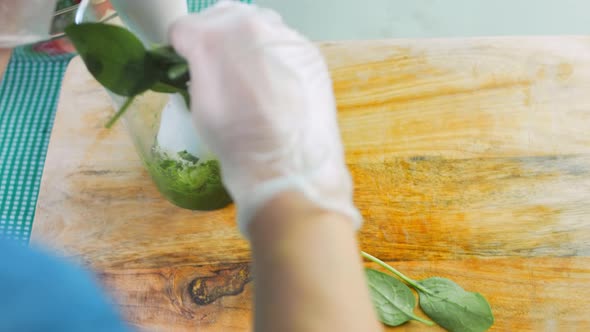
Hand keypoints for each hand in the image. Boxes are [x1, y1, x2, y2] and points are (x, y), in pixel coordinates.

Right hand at [170, 1, 360, 235]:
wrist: (289, 168)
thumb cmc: (238, 143)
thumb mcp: (199, 106)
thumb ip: (196, 70)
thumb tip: (200, 62)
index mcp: (214, 38)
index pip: (184, 26)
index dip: (180, 48)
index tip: (184, 64)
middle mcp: (252, 25)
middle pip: (221, 15)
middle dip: (213, 36)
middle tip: (215, 66)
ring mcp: (285, 36)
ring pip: (254, 22)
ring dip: (243, 40)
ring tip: (245, 73)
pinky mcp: (309, 51)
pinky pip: (280, 41)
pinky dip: (270, 53)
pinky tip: (272, 81)